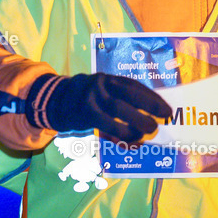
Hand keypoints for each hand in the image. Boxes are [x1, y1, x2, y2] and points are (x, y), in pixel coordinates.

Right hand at [26, 73, 171, 143]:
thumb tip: (145, 112)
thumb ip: (118, 96)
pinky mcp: (85, 113)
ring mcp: (92, 97)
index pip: (135, 85)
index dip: (152, 96)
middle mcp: (102, 84)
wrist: (52, 101)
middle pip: (130, 93)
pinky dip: (120, 132)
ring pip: (119, 108)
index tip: (165, 107)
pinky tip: (130, 140)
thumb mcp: (101, 89)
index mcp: (109, 78)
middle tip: (165, 116)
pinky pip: (106, 124)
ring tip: (151, 129)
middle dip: (150, 105)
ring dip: (138, 120)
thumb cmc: (84, 99)